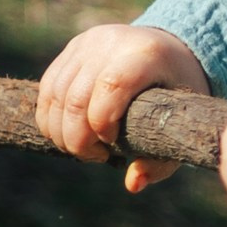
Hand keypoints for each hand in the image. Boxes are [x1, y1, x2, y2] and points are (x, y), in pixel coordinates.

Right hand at [36, 20, 210, 191]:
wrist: (170, 51)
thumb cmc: (175, 97)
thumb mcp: (179, 128)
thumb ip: (160, 162)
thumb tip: (133, 184)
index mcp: (146, 55)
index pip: (111, 86)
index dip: (103, 123)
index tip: (113, 145)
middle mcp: (113, 42)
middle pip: (76, 98)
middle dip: (77, 140)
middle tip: (96, 156)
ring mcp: (88, 42)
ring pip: (55, 95)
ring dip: (60, 133)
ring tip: (84, 148)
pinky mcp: (73, 48)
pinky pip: (48, 87)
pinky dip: (50, 119)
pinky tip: (68, 135)